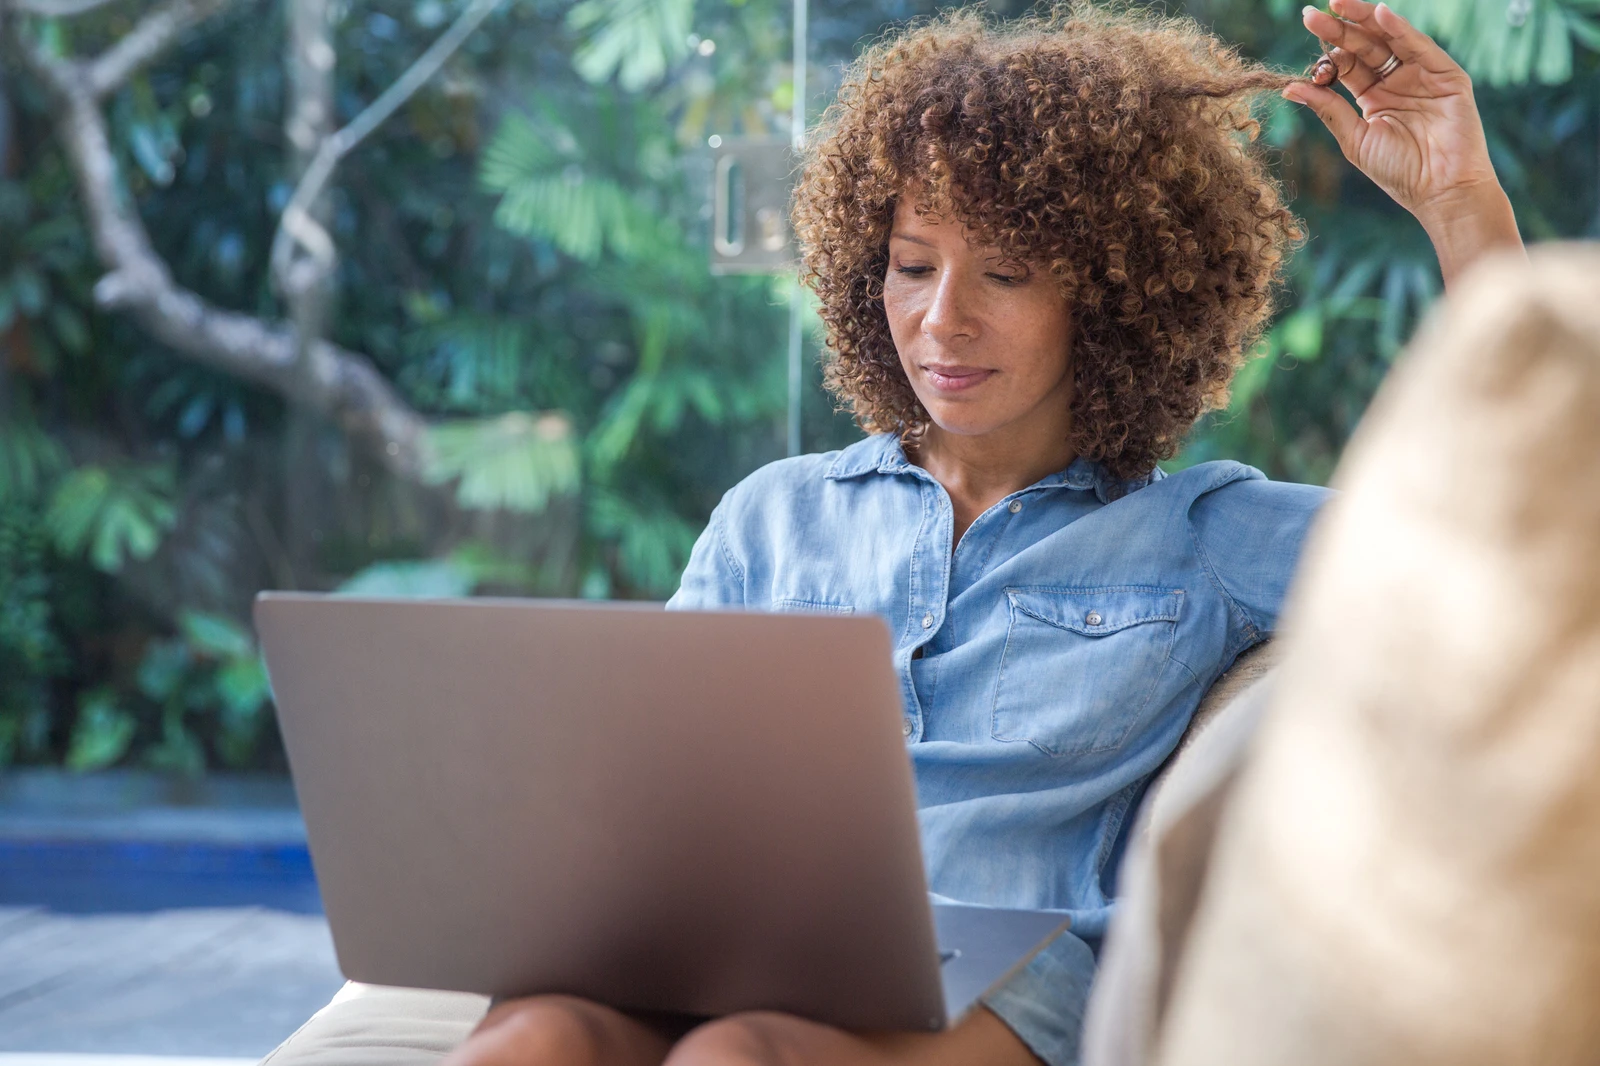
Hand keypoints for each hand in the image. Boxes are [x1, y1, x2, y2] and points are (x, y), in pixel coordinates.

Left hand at [1284, 0, 1522, 284]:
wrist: (1439, 190)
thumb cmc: (1398, 170)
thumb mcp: (1354, 138)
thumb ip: (1327, 108)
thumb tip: (1289, 87)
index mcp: (1372, 96)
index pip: (1347, 64)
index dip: (1327, 50)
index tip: (1305, 36)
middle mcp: (1396, 80)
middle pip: (1364, 47)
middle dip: (1339, 29)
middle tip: (1311, 15)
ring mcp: (1422, 75)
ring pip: (1389, 40)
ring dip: (1364, 21)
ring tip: (1339, 5)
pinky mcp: (1446, 75)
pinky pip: (1420, 47)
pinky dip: (1400, 30)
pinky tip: (1379, 15)